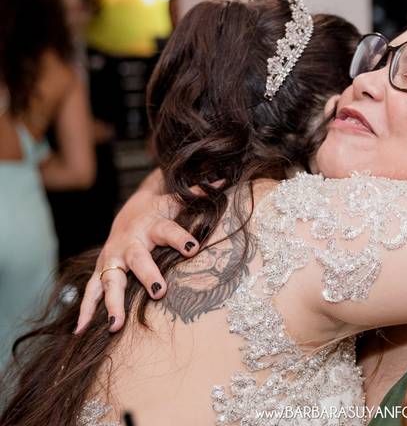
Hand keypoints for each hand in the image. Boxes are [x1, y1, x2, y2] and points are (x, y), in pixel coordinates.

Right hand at [75, 190, 198, 333]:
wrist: (129, 214)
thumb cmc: (158, 212)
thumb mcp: (175, 201)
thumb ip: (198, 194)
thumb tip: (224, 180)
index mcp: (153, 226)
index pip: (169, 230)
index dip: (181, 238)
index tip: (193, 248)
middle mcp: (130, 243)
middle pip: (138, 259)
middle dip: (147, 274)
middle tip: (159, 292)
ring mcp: (113, 259)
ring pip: (111, 280)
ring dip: (112, 302)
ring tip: (115, 324)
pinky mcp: (102, 271)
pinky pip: (91, 292)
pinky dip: (85, 310)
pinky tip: (79, 330)